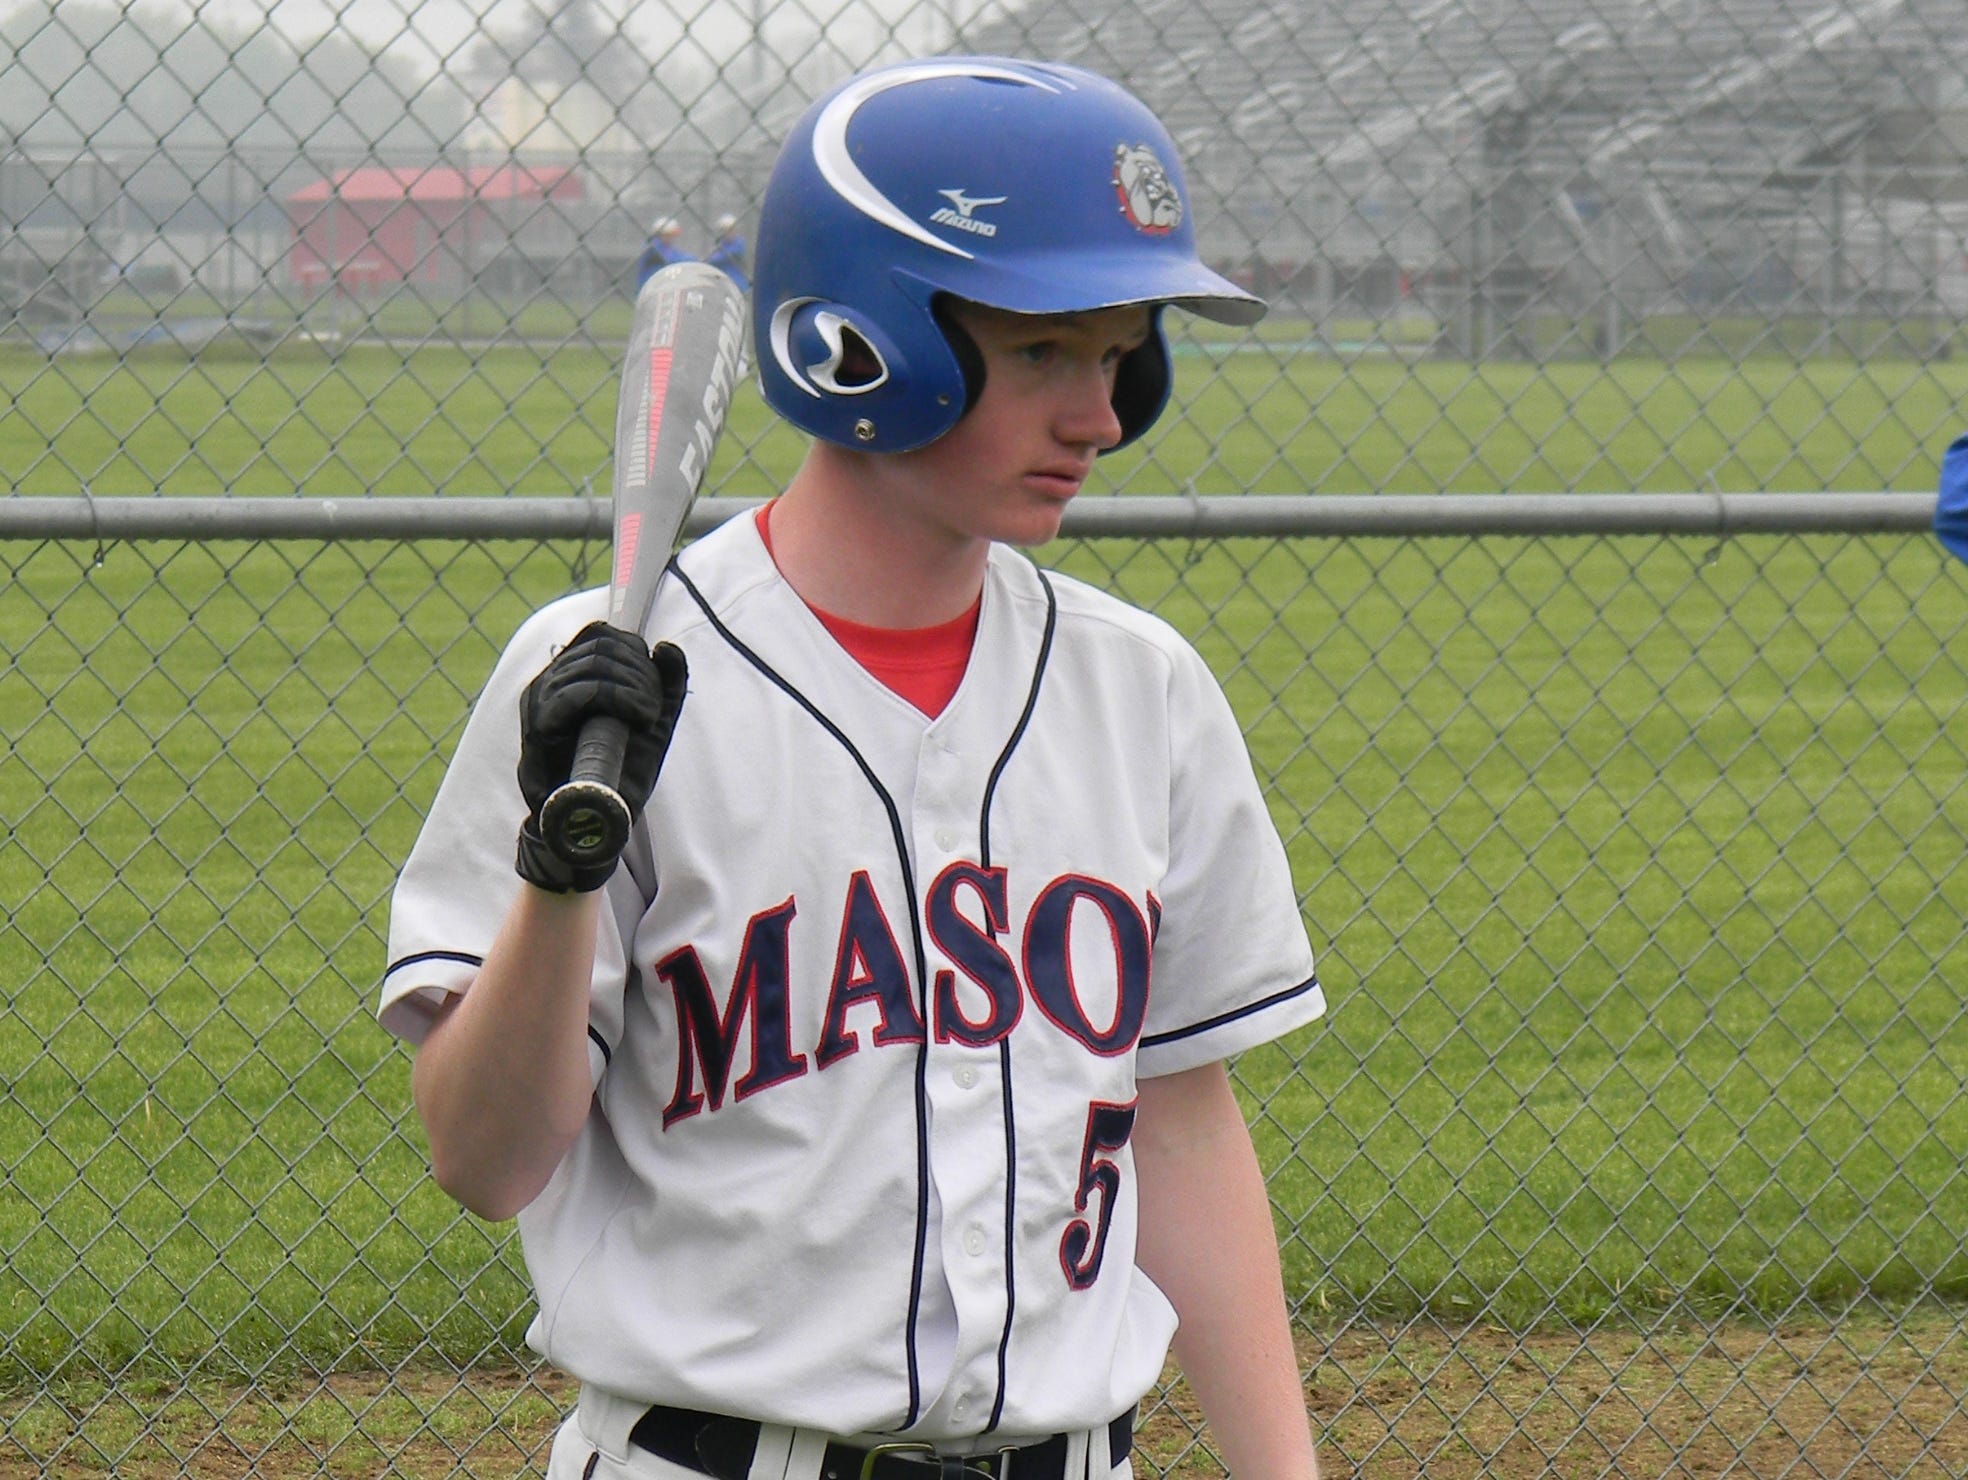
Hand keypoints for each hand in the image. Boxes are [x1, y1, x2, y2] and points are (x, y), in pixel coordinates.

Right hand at [514, 621, 686, 891]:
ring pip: (595, 665)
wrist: (596, 818)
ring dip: (635, 687)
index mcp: (570, 675)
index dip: (633, 649)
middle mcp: (549, 681)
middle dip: (640, 671)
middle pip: (602, 644)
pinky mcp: (539, 726)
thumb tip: (667, 646)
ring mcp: (540, 701)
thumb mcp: (653, 722)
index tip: (652, 686)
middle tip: (652, 709)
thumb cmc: (620, 768)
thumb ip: (667, 685)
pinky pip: (578, 694)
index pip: (600, 634)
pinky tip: (638, 718)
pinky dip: (619, 699)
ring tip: (647, 718)